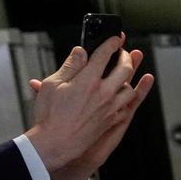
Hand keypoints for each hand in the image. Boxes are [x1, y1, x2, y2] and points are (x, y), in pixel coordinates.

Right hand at [25, 40, 154, 179]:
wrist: (58, 142)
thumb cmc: (51, 115)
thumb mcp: (53, 84)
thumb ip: (70, 66)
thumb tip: (80, 52)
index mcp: (88, 81)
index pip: (104, 55)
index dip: (111, 43)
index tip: (115, 37)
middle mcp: (104, 93)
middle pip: (124, 69)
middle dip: (126, 57)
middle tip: (123, 51)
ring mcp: (111, 107)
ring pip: (129, 87)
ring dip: (129, 77)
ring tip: (125, 71)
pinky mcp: (113, 119)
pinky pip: (127, 104)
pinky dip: (127, 96)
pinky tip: (124, 93)